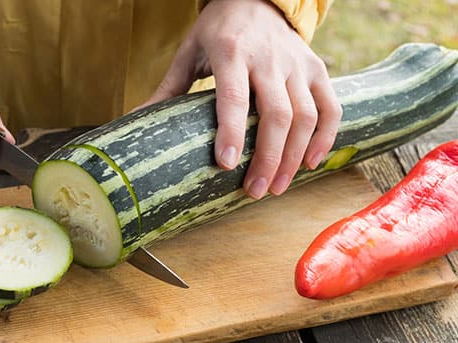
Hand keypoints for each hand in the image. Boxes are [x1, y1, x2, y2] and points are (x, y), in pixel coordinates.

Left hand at [143, 0, 341, 198]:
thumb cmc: (218, 30)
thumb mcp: (188, 52)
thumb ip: (168, 88)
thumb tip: (134, 120)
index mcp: (231, 51)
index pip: (233, 96)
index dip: (231, 131)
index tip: (226, 164)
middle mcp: (268, 58)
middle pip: (277, 113)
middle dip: (267, 157)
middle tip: (254, 190)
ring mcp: (297, 63)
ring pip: (306, 115)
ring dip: (293, 156)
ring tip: (275, 186)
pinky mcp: (317, 68)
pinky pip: (330, 107)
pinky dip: (326, 137)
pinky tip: (310, 163)